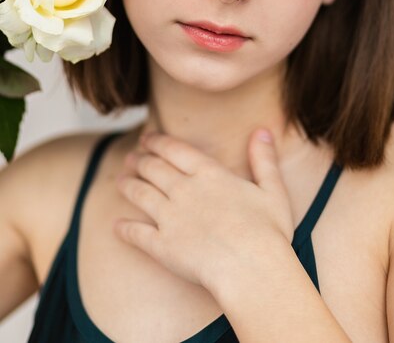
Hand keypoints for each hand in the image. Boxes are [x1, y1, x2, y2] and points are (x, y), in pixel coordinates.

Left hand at [114, 128, 293, 291]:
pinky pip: (136, 234)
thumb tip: (262, 130)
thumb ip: (264, 159)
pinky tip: (116, 226)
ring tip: (120, 180)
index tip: (147, 138)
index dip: (158, 142)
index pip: (175, 150)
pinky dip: (124, 228)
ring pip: (140, 194)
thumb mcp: (272, 189)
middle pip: (154, 169)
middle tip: (131, 158)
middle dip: (140, 160)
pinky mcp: (162, 246)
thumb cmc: (268, 232)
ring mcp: (170, 217)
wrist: (252, 269)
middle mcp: (184, 190)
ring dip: (128, 185)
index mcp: (209, 174)